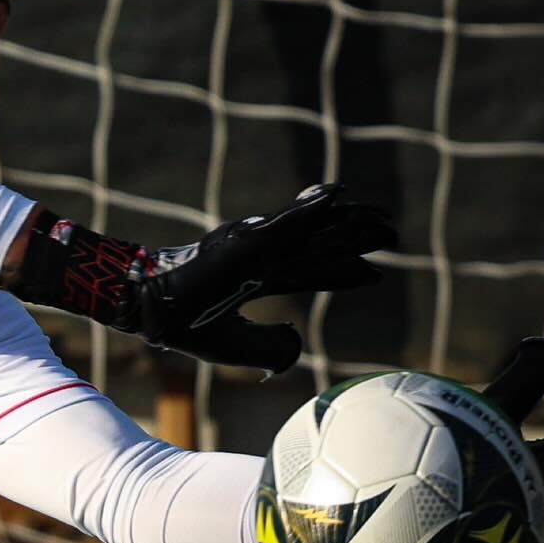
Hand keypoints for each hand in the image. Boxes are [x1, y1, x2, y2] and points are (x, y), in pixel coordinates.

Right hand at [122, 182, 396, 372]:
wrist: (152, 309)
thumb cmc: (183, 325)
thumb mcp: (235, 345)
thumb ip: (269, 346)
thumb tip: (298, 338)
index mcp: (256, 278)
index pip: (310, 272)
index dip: (342, 272)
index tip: (374, 272)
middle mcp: (261, 257)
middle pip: (319, 245)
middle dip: (355, 238)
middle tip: (391, 230)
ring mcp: (256, 246)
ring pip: (313, 231)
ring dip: (349, 222)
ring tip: (383, 216)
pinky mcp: (247, 241)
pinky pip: (288, 221)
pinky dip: (313, 207)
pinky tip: (339, 196)